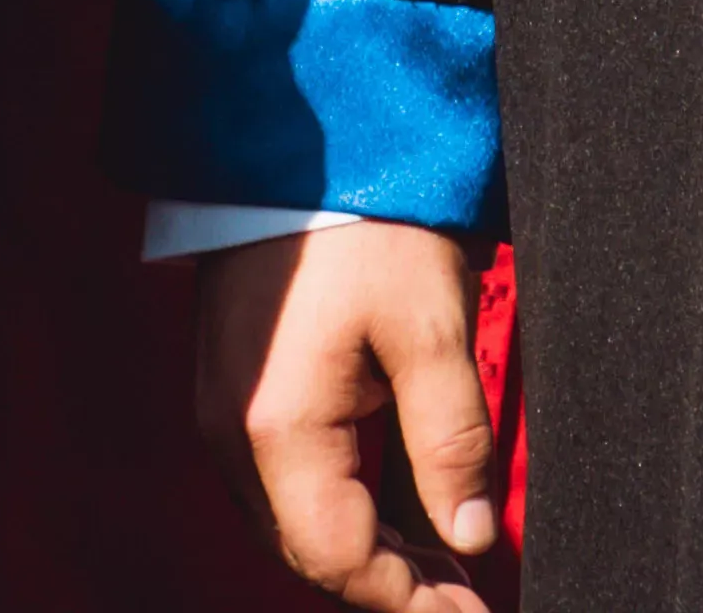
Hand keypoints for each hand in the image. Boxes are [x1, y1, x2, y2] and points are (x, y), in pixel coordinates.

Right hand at [196, 219, 501, 612]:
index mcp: (278, 429)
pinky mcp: (235, 386)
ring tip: (447, 559)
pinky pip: (284, 478)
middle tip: (469, 593)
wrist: (299, 135)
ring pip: (296, 520)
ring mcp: (225, 410)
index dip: (413, 602)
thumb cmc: (364, 220)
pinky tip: (397, 505)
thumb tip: (470, 538)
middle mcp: (233, 434)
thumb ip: (452, 444)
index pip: (342, 562)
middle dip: (392, 585)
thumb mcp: (432, 329)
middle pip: (311, 552)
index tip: (477, 612)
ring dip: (368, 550)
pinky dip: (340, 506)